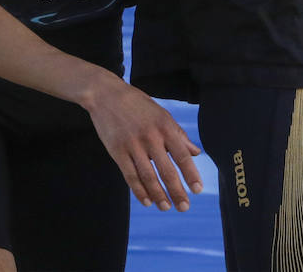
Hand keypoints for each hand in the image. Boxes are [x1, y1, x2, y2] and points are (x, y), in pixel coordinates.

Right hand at [82, 77, 203, 211]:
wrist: (105, 94)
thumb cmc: (137, 104)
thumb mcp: (161, 114)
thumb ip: (178, 135)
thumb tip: (196, 153)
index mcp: (164, 126)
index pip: (182, 155)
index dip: (191, 174)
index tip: (197, 190)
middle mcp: (150, 136)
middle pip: (166, 170)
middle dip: (177, 192)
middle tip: (184, 207)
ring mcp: (132, 144)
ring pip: (148, 176)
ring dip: (158, 195)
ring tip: (166, 207)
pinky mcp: (117, 150)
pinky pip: (130, 175)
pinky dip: (139, 190)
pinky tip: (146, 201)